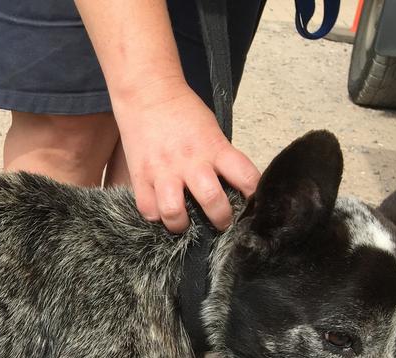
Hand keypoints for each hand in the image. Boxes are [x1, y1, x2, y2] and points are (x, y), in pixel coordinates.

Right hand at [113, 77, 259, 232]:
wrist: (148, 94)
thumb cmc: (182, 111)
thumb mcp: (211, 131)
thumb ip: (219, 158)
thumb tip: (227, 187)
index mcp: (215, 148)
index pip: (246, 177)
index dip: (254, 195)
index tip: (253, 205)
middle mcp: (191, 162)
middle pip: (212, 201)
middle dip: (221, 218)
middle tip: (221, 222)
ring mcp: (163, 172)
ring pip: (175, 213)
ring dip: (183, 224)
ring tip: (185, 223)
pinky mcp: (141, 177)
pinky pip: (149, 210)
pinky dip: (156, 216)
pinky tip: (161, 211)